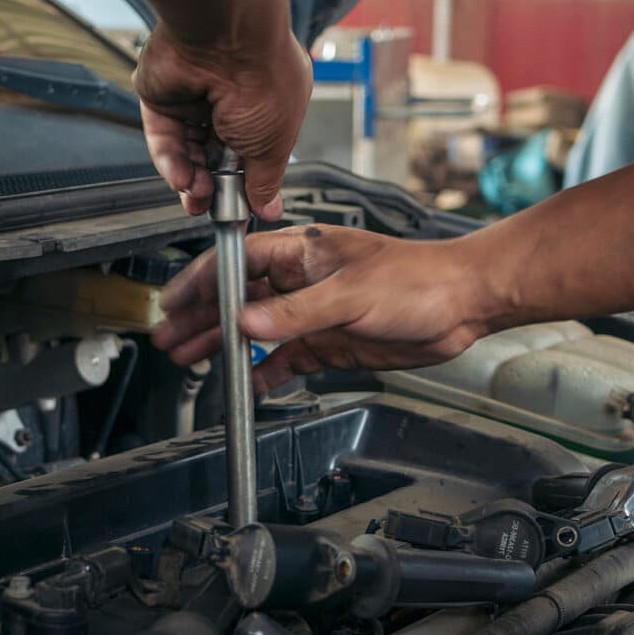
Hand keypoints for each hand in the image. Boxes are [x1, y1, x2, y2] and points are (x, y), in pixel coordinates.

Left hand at [133, 21, 311, 220]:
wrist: (221, 35)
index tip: (243, 211)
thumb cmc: (261, 78)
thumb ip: (267, 181)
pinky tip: (182, 180)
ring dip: (192, 180)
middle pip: (218, 156)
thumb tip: (269, 209)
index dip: (248, 184)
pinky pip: (165, 139)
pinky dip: (171, 163)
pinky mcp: (164, 97)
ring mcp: (196, 97)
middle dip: (216, 188)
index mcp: (271, 103)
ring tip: (198, 196)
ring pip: (189, 152)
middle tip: (215, 208)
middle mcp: (234, 99)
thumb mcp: (275, 144)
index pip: (256, 153)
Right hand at [152, 224, 490, 393]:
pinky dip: (264, 372)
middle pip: (237, 299)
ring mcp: (312, 312)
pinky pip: (285, 358)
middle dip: (201, 319)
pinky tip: (245, 383)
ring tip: (189, 359)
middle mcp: (301, 280)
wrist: (463, 302)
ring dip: (222, 345)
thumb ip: (294, 312)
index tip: (173, 302)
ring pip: (255, 331)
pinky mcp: (328, 341)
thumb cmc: (419, 278)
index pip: (236, 263)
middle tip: (169, 339)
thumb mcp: (349, 295)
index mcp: (301, 251)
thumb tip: (245, 324)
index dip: (200, 283)